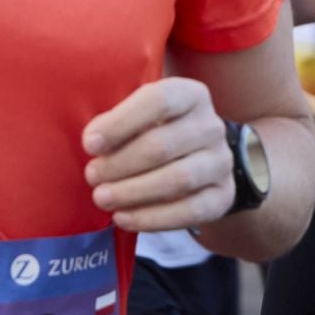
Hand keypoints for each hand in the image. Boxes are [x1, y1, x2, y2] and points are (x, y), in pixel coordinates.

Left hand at [84, 78, 235, 231]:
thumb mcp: (139, 117)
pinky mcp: (223, 195)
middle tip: (92, 176)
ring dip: (133, 192)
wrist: (195, 160)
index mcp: (191, 96)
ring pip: (178, 179)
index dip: (121, 123)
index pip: (159, 100)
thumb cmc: (154, 133)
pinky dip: (152, 218)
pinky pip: (191, 211)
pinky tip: (123, 218)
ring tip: (102, 198)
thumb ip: (116, 122)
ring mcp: (221, 162)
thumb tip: (95, 143)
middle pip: (163, 145)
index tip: (90, 144)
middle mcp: (211, 126)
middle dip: (119, 164)